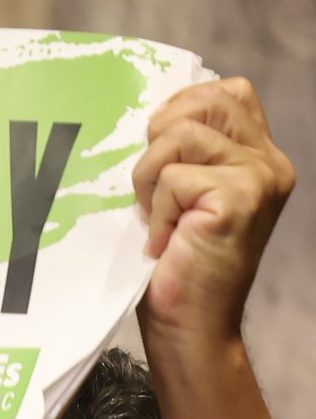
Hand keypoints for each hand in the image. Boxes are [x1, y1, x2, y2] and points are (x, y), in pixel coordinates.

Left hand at [139, 78, 291, 346]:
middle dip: (159, 137)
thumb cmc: (174, 264)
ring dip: (149, 177)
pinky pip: (173, 177)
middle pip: (205, 102)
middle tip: (152, 188)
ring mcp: (259, 177)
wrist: (188, 325)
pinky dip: (154, 209)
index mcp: (258, 156)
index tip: (156, 147)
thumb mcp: (180, 196)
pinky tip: (164, 240)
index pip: (227, 93)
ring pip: (181, 134)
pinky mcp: (239, 197)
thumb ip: (183, 153)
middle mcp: (268, 161)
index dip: (183, 106)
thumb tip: (148, 115)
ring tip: (156, 217)